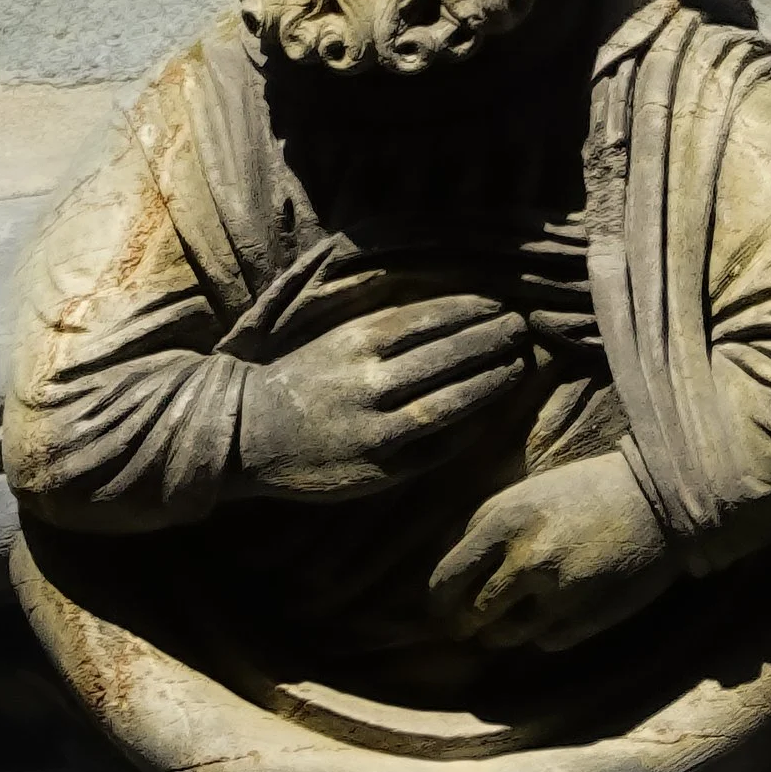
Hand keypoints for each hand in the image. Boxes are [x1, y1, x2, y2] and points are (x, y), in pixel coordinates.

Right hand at [235, 295, 529, 499]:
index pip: (430, 318)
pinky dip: (464, 429)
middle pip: (447, 356)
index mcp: (356, 342)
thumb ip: (382, 322)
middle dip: (491, 339)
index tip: (500, 302)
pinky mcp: (377, 469)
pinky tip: (486, 414)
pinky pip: (435, 448)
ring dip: (489, 381)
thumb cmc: (301, 377)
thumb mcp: (334, 336)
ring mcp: (375, 429)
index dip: (472, 309)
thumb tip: (446, 303)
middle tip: (521, 327)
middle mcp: (369, 383)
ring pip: (449, 402)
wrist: (249, 433)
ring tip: (516, 365)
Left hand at [428, 452, 679, 652]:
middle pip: (472, 614)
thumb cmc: (588, 492)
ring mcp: (556, 593)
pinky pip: (545, 642)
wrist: (660, 499)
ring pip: (505, 636)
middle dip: (465, 625)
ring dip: (501, 634)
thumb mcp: (528, 495)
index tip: (441, 610)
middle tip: (466, 628)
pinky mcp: (585, 617)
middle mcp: (524, 559)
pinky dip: (542, 634)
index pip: (447, 579)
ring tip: (506, 626)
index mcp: (502, 520)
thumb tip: (453, 575)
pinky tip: (554, 616)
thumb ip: (488, 530)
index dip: (439, 602)